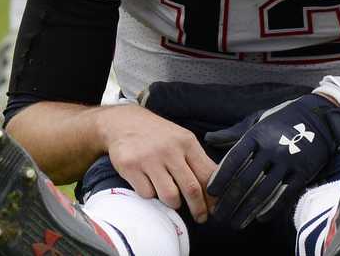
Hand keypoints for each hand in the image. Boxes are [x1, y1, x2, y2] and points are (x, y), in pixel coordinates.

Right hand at [97, 103, 217, 222]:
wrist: (123, 122)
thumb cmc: (158, 135)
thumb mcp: (181, 140)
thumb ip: (196, 161)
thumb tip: (214, 190)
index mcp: (187, 142)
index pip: (207, 174)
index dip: (213, 196)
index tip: (215, 208)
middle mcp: (170, 150)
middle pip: (191, 188)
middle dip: (198, 208)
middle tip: (200, 217)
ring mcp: (149, 159)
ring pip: (169, 196)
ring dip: (173, 203)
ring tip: (172, 198)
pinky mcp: (130, 167)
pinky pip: (147, 194)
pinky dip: (150, 194)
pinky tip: (149, 184)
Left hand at [204, 94, 339, 228]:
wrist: (320, 118)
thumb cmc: (283, 120)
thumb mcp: (258, 121)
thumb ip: (233, 133)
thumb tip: (209, 138)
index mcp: (257, 135)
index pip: (234, 160)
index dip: (221, 178)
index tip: (210, 192)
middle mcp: (272, 149)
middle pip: (246, 180)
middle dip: (230, 201)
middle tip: (219, 215)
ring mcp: (288, 162)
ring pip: (263, 192)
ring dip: (247, 210)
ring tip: (235, 223)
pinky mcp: (303, 173)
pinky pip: (284, 195)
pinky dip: (270, 209)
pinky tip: (259, 218)